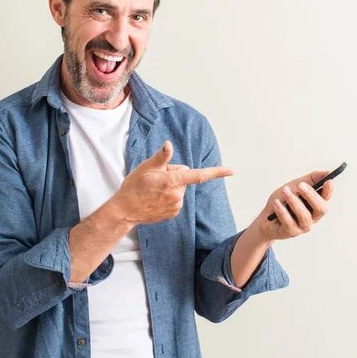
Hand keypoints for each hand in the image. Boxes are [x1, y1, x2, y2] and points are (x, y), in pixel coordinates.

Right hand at [110, 140, 233, 224]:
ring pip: (180, 188)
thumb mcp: (145, 168)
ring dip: (171, 186)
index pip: (198, 175)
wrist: (124, 211)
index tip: (231, 171)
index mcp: (172, 182)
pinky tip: (155, 198)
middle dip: (173, 174)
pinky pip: (177, 198)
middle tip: (155, 179)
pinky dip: (169, 195)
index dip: (216, 172)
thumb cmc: (133, 186)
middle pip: (184, 176)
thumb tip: (169, 144)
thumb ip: (161, 157)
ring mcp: (176, 206)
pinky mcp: (174, 213)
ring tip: (154, 190)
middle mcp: (178, 195)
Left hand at [250, 171, 334, 241]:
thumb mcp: (295, 186)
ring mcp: (303, 226)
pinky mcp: (291, 232)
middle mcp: (313, 217)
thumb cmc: (283, 201)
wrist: (266, 218)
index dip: (329, 190)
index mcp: (315, 205)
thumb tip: (327, 173)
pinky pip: (289, 222)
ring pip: (304, 215)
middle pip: (320, 209)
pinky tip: (276, 203)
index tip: (328, 181)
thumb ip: (311, 180)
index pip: (326, 198)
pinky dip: (282, 211)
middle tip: (300, 185)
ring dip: (293, 201)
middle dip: (311, 196)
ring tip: (284, 191)